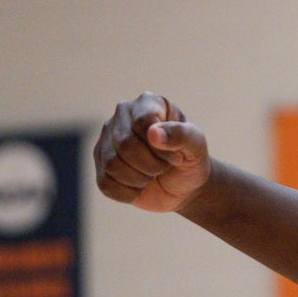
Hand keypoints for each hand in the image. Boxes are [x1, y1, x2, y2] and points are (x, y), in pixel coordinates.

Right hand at [94, 92, 211, 212]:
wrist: (183, 185)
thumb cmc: (190, 159)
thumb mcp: (197, 146)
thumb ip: (181, 135)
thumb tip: (152, 133)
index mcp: (147, 103)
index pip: (142, 122)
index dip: (161, 147)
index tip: (176, 156)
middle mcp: (122, 116)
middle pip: (125, 145)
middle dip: (152, 165)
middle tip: (165, 167)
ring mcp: (107, 140)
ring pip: (112, 165)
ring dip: (140, 179)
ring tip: (153, 175)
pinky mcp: (100, 166)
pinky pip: (106, 184)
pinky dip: (129, 193)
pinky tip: (140, 186)